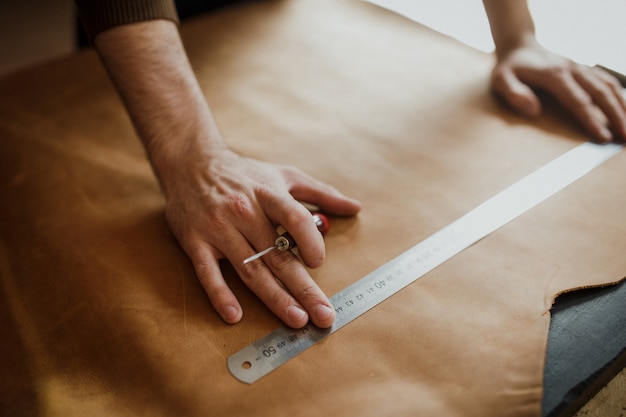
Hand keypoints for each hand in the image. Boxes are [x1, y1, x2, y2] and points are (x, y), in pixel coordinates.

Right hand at [159, 147, 360, 328]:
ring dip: (274, 297)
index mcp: (268, 195)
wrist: (191, 163)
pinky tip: (235, 315)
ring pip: (250, 269)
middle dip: (304, 288)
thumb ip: (321, 193)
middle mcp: (244, 212)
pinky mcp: (195, 242)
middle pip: (277, 256)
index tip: (318, 262)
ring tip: (296, 319)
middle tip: (323, 315)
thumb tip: (355, 207)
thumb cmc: (245, 174)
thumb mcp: (284, 175)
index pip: (294, 219)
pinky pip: (208, 272)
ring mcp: (218, 228)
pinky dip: (220, 294)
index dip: (310, 243)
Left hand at [489, 38, 625, 141]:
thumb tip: (533, 111)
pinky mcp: (583, 69)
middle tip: (625, 137)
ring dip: (621, 106)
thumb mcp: (501, 80)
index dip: (592, 119)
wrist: (519, 46)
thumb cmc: (509, 68)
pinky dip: (619, 94)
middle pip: (600, 94)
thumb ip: (514, 94)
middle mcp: (572, 69)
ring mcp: (580, 68)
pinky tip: (625, 109)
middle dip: (615, 116)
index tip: (603, 136)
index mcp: (555, 75)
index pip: (578, 101)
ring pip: (608, 86)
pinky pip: (606, 81)